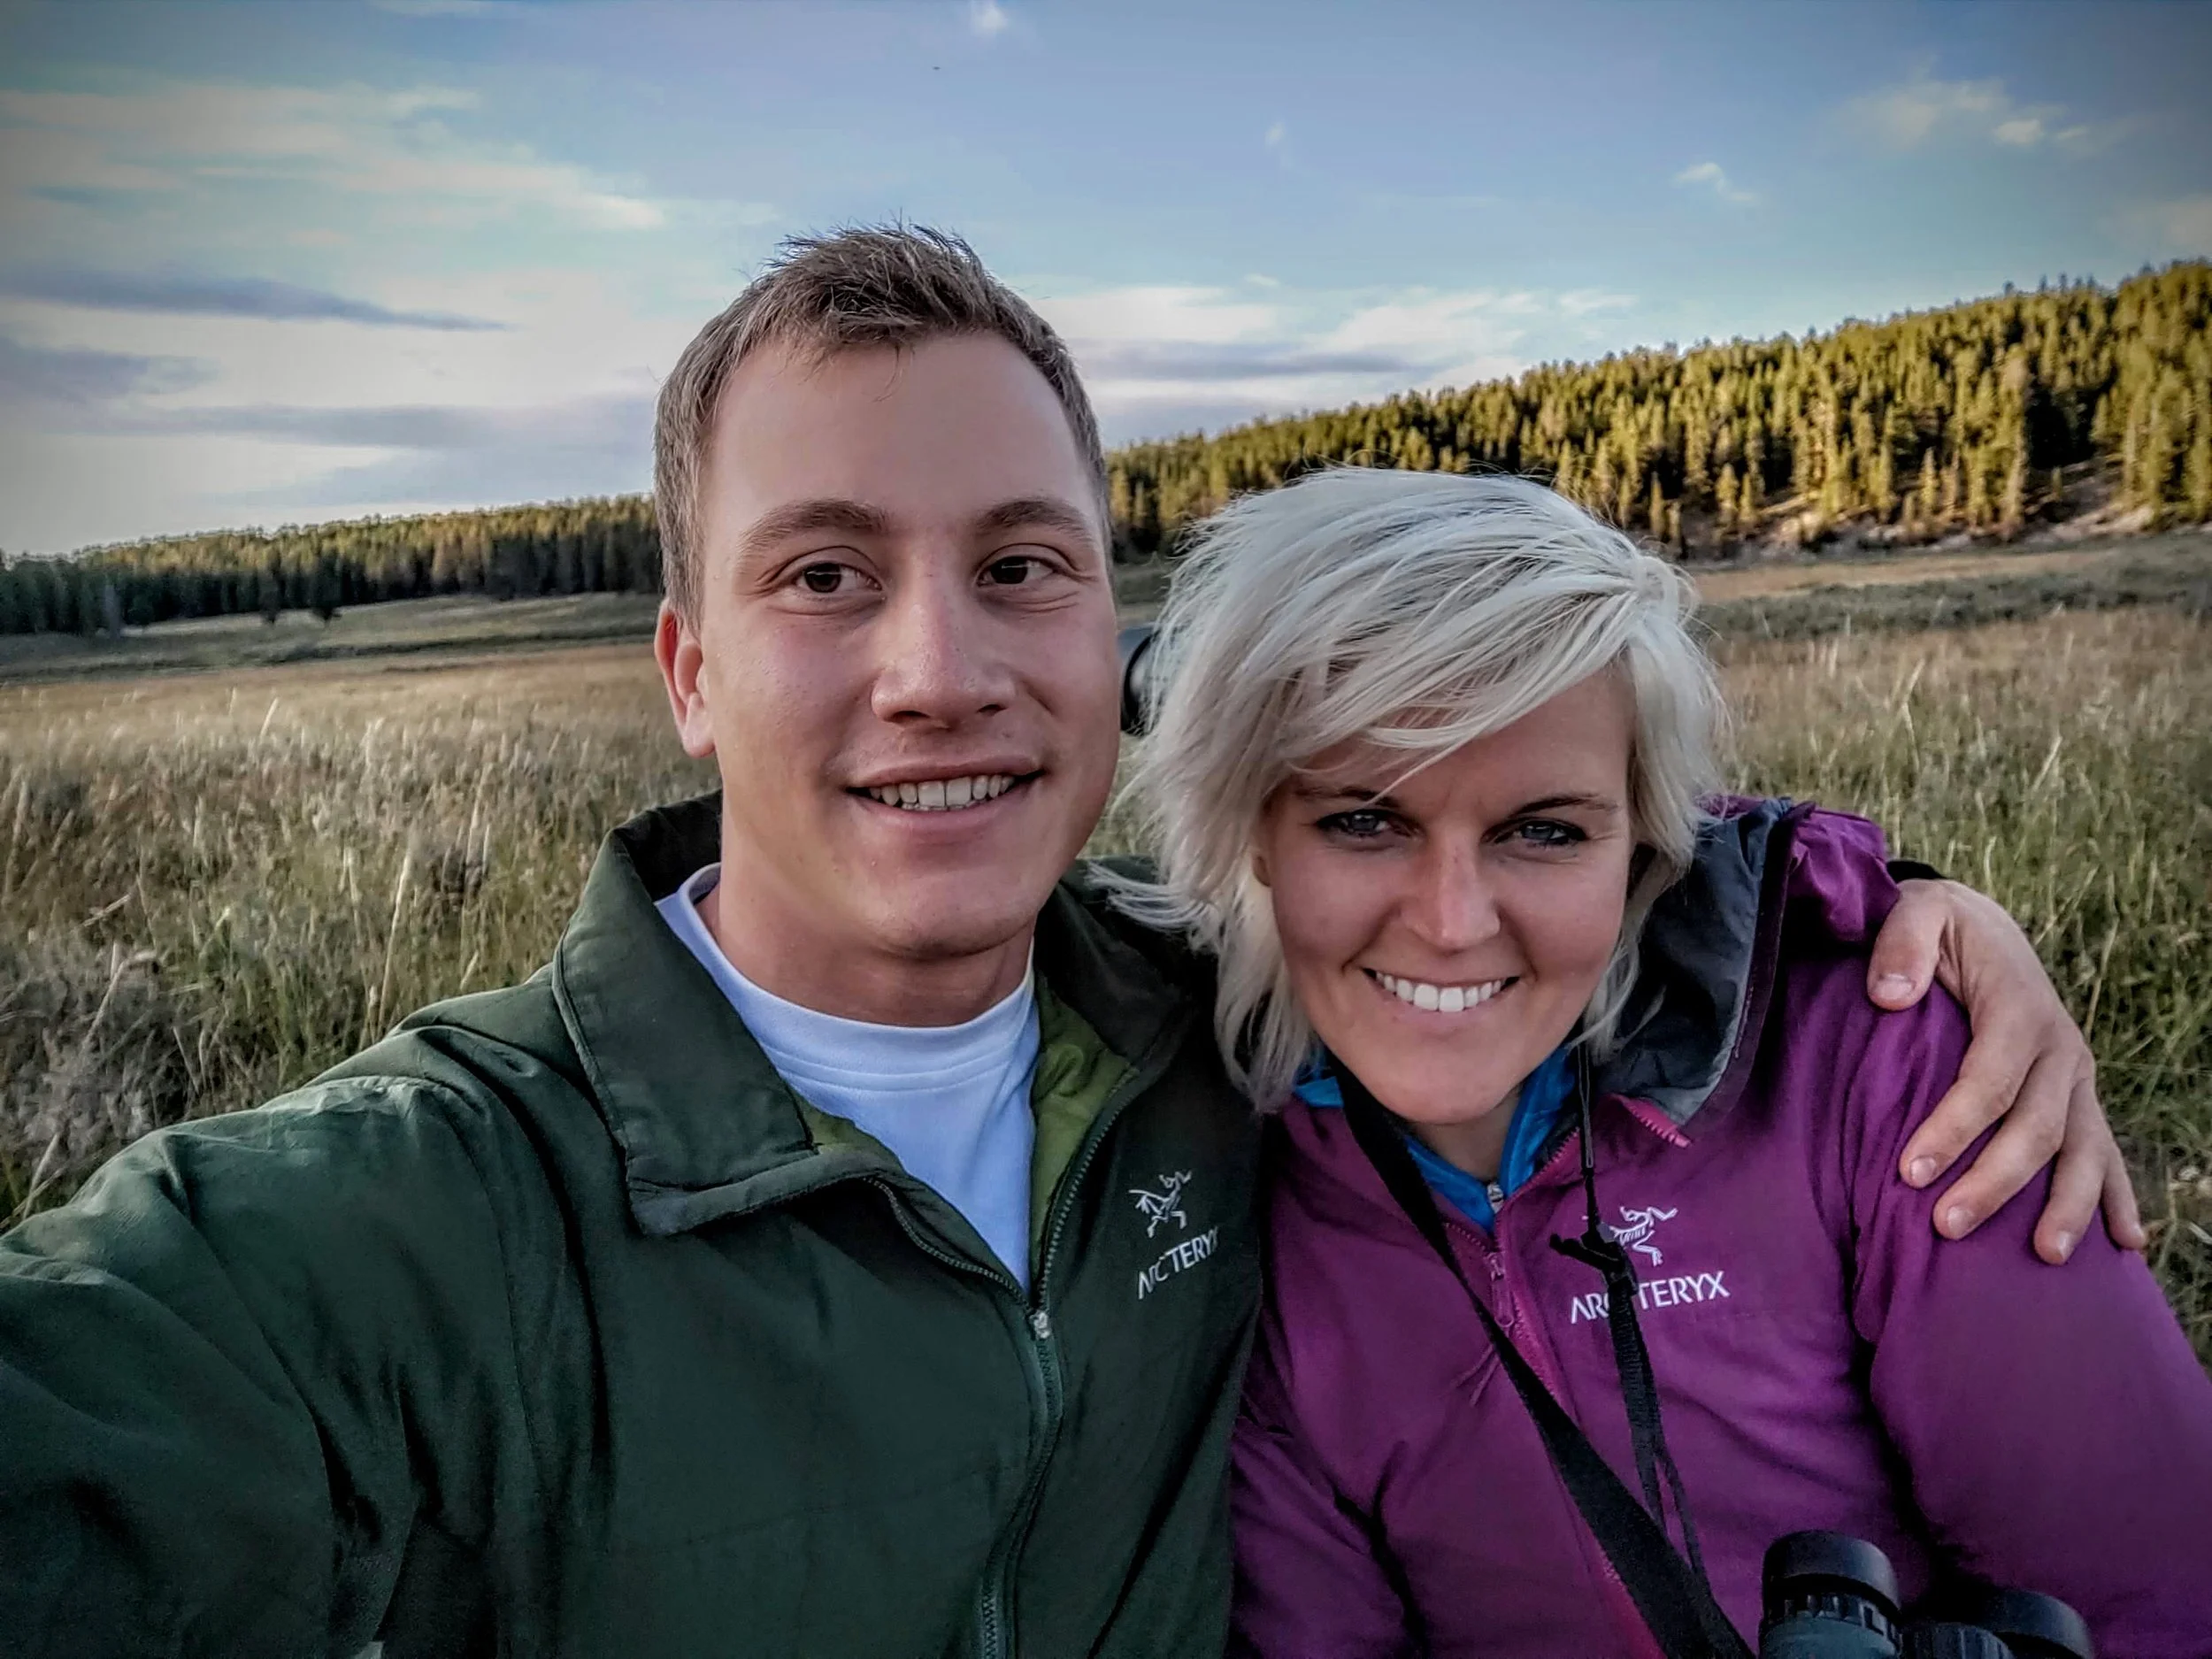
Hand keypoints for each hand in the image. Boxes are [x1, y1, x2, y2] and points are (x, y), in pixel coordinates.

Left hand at [1867, 878, 2146, 1263]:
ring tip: (2044, 1256)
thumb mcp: (1918, 911)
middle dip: (1994, 1181)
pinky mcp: (2079, 1097)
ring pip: (2083, 1150)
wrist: (1982, 926)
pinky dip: (2118, 1198)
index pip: (1989, 1080)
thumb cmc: (1939, 927)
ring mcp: (2076, 1079)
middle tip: (1945, 1226)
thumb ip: (1902, 945)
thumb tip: (1890, 996)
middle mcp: (2061, 1050)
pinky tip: (2127, 1245)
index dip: (1954, 1127)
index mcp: (2020, 1010)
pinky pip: (2106, 1152)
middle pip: (2036, 1128)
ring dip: (2067, 1205)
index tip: (1908, 1171)